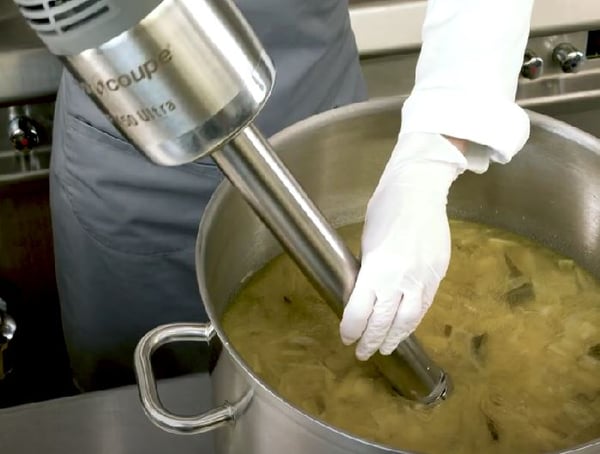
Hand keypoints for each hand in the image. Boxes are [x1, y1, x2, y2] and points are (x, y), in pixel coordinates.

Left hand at [340, 132, 467, 359]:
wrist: (419, 191)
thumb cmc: (385, 210)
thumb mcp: (367, 242)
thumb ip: (368, 272)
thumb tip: (363, 295)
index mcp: (377, 268)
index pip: (360, 312)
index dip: (352, 329)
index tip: (346, 337)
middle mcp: (400, 278)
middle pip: (384, 321)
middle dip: (372, 340)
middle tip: (363, 352)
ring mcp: (422, 277)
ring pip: (409, 319)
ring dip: (396, 337)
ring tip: (387, 348)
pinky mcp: (438, 274)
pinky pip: (425, 305)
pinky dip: (413, 320)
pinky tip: (406, 327)